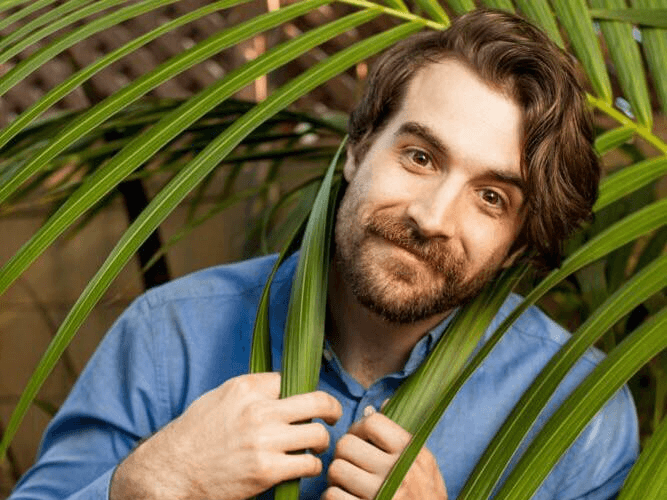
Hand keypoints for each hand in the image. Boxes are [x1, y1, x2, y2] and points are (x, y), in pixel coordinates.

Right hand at [110, 372, 341, 499]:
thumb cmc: (193, 435)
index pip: (290, 381)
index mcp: (246, 387)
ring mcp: (265, 440)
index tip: (302, 404)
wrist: (170, 471)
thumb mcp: (219, 398)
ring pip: (318, 434)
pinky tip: (302, 467)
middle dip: (331, 409)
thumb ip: (250, 391)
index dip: (298, 393)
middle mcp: (259, 410)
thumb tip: (280, 387)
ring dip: (321, 442)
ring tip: (314, 447)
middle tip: (332, 416)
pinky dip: (311, 466)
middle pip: (318, 401)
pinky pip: (308, 463)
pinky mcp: (267, 470)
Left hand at [323, 411, 446, 499]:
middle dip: (344, 454)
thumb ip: (402, 436)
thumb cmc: (425, 496)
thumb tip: (382, 403)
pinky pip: (332, 495)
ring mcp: (382, 495)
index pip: (372, 422)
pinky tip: (346, 498)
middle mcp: (398, 471)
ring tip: (348, 483)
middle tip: (351, 463)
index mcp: (411, 453)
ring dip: (337, 477)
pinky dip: (334, 497)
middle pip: (346, 444)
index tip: (360, 440)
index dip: (358, 428)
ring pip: (336, 469)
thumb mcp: (424, 464)